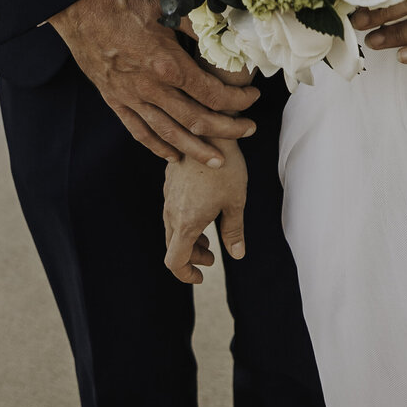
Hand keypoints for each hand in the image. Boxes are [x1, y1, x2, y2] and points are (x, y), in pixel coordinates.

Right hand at [49, 0, 258, 163]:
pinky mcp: (115, 100)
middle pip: (196, 120)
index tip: (253, 98)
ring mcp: (132, 98)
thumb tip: (226, 33)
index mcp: (169, 65)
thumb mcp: (169, 6)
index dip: (237, 100)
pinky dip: (157, 147)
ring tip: (216, 160)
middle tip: (248, 131)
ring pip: (169, 134)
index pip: (212, 94)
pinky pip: (139, 131)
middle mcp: (152, 88)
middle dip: (227, 130)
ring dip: (196, 149)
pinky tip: (172, 155)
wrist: (80, 7)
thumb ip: (199, 26)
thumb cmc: (125, 3)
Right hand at [164, 145, 247, 283]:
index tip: (201, 276)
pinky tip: (203, 209)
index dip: (186, 275)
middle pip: (173, 247)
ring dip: (188, 238)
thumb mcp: (235, 202)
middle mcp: (171, 211)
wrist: (208, 130)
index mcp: (186, 222)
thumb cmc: (225, 167)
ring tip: (209, 235)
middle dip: (191, 256)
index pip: (174, 262)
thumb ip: (234, 232)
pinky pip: (172, 209)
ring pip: (172, 228)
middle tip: (212, 255)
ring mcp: (168, 195)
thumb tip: (238, 255)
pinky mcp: (169, 181)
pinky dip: (185, 220)